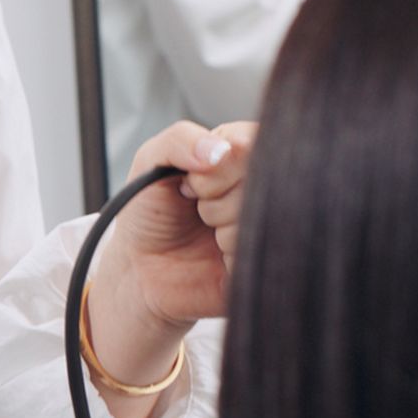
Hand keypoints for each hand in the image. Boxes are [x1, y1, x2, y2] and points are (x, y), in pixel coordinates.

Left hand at [87, 120, 255, 417]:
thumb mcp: (151, 163)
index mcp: (252, 155)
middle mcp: (274, 189)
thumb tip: (220, 147)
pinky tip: (217, 253)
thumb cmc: (145, 217)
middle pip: (266, 172)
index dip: (222, 159)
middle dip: (218, 190)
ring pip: (266, 208)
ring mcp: (279, 228)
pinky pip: (267, 246)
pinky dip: (234, 247)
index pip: (260, 138)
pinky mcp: (275, 265)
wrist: (138, 279)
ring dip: (223, 219)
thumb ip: (181, 141)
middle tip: (194, 210)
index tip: (194, 178)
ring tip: (203, 232)